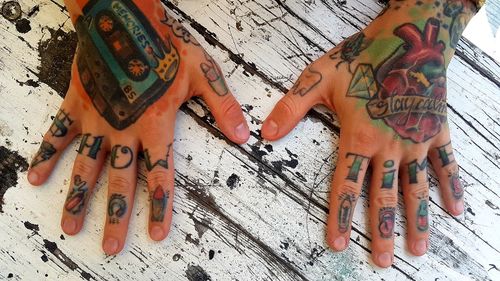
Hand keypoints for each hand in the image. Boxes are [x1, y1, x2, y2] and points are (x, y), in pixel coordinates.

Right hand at [27, 0, 248, 254]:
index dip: (159, 207)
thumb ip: (223, 107)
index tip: (154, 234)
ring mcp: (98, 120)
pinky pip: (58, 133)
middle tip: (111, 247)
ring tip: (71, 227)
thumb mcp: (203, 73)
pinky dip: (47, 154)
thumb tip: (244, 136)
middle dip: (116, 216)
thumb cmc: (165, 45)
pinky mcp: (78, 105)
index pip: (159, 175)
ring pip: (86, 166)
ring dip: (79, 197)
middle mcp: (124, 130)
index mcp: (156, 126)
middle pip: (120, 181)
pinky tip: (36, 177)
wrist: (125, 19)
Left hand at [261, 0, 474, 266]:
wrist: (408, 36)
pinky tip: (457, 210)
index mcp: (358, 137)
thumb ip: (292, 108)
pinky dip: (452, 186)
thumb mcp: (318, 78)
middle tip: (385, 262)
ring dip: (417, 219)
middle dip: (383, 230)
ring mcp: (416, 140)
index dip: (342, 217)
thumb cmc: (362, 57)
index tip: (339, 244)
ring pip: (417, 188)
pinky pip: (447, 163)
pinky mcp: (436, 130)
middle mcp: (389, 146)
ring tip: (419, 248)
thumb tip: (265, 134)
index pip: (346, 186)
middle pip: (385, 197)